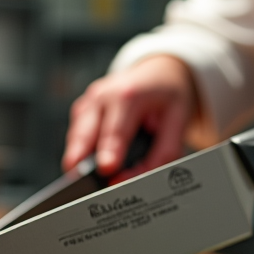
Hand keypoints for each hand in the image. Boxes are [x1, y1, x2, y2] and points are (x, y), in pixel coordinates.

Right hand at [63, 54, 197, 180]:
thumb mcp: (178, 121)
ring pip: (75, 136)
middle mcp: (103, 95)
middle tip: (78, 184)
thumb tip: (131, 179)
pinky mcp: (82, 109)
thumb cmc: (168, 95)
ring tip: (80, 182)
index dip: (110, 152)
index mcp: (129, 94)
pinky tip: (87, 165)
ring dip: (77, 158)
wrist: (158, 69)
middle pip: (85, 134)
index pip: (116, 130)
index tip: (106, 170)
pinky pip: (76, 134)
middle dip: (79, 159)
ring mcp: (89, 101)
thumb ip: (161, 153)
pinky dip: (80, 151)